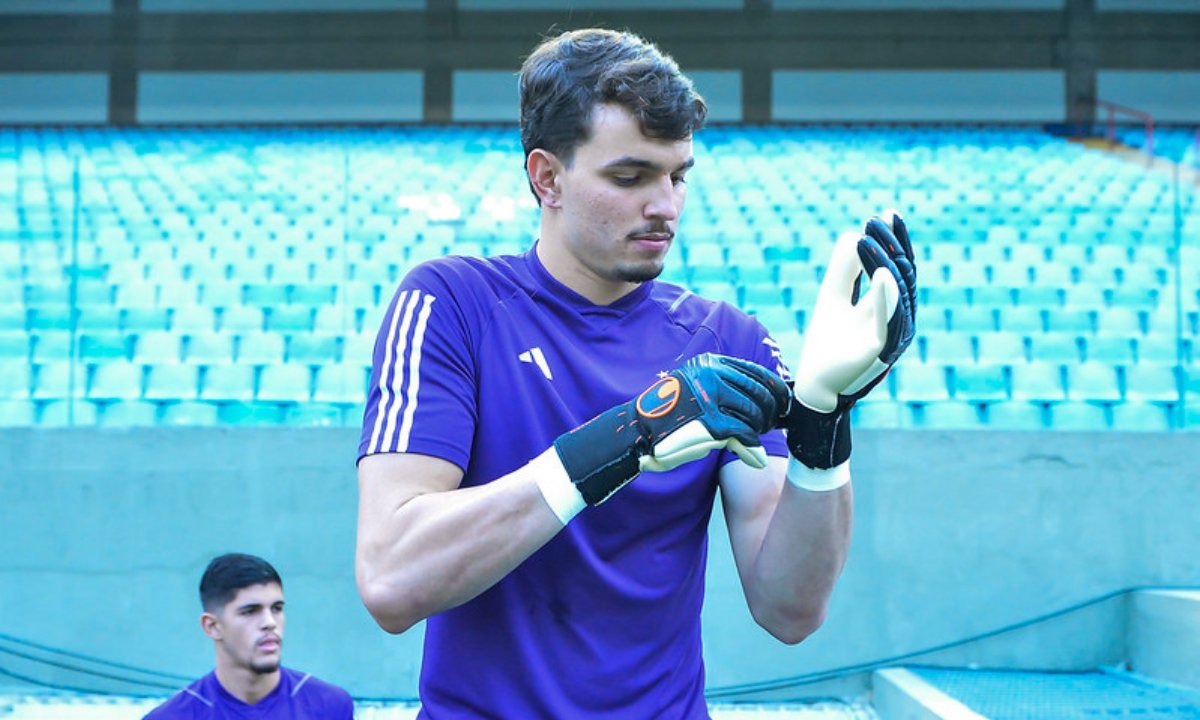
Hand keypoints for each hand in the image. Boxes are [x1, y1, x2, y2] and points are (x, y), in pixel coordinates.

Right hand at [553, 353, 789, 506]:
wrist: (637, 433)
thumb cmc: (668, 417)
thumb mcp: (695, 391)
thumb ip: (724, 390)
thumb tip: (763, 400)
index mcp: (709, 364)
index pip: (755, 373)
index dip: (775, 389)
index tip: (784, 403)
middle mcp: (711, 375)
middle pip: (759, 393)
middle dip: (771, 412)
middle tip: (771, 426)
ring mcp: (710, 397)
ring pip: (754, 414)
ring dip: (759, 431)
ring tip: (755, 441)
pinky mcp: (710, 422)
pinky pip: (744, 434)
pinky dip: (752, 448)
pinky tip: (753, 457)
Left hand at [782, 211, 916, 469]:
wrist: (813, 384)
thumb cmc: (828, 343)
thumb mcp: (833, 297)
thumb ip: (844, 269)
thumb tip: (852, 232)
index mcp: (891, 307)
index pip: (901, 268)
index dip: (898, 241)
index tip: (889, 214)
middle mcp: (898, 321)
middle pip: (903, 277)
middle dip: (890, 246)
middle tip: (873, 221)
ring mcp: (892, 338)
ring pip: (898, 296)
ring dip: (885, 264)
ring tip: (868, 239)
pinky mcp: (878, 354)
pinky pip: (888, 324)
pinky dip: (886, 298)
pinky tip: (879, 274)